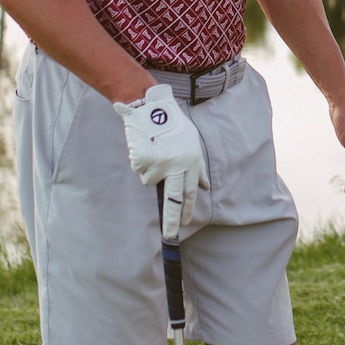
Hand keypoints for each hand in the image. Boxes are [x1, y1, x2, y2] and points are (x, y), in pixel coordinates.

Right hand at [113, 84, 209, 238]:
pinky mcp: (143, 161)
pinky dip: (141, 161)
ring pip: (151, 180)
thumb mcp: (192, 143)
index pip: (190, 191)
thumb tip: (204, 187)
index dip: (186, 209)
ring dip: (151, 171)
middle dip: (172, 219)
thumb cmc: (174, 125)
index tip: (183, 223)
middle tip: (170, 236)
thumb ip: (198, 167)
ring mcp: (159, 164)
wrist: (152, 107)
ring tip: (155, 150)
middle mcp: (177, 165)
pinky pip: (140, 169)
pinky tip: (145, 146)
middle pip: (174, 199)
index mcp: (191, 160)